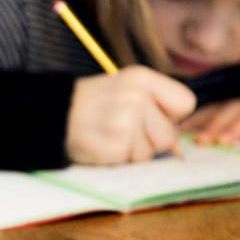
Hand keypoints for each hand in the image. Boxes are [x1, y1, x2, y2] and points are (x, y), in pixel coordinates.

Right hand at [65, 67, 196, 164]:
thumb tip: (178, 148)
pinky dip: (120, 159)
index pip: (186, 102)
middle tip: (123, 129)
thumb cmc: (94, 105)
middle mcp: (136, 96)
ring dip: (134, 151)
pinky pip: (133, 162)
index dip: (171, 116)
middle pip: (169, 134)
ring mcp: (126, 121)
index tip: (151, 116)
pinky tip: (104, 144)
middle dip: (150, 140)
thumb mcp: (127, 91)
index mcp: (143, 78)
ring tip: (111, 135)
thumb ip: (157, 110)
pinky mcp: (115, 145)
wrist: (53, 115)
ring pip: (152, 152)